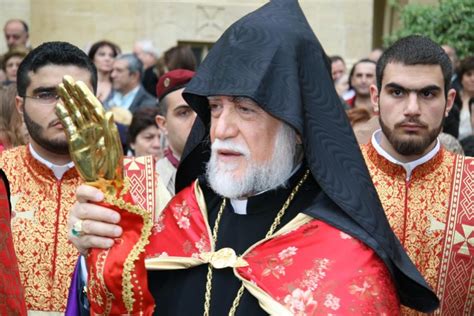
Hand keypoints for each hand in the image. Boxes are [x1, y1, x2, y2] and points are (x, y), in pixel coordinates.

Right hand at [55, 75, 122, 190]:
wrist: (105, 181)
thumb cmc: (113, 165)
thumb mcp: (113, 146)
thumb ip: (109, 129)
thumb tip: (108, 112)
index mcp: (103, 126)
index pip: (93, 105)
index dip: (86, 93)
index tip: (78, 81)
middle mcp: (93, 127)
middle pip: (82, 105)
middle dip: (74, 92)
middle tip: (65, 78)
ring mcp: (84, 134)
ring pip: (75, 113)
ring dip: (68, 100)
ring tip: (61, 87)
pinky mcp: (76, 143)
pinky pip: (69, 127)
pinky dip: (64, 117)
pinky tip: (59, 107)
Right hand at [69, 185, 122, 255]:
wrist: (95, 241)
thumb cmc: (106, 218)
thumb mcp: (111, 208)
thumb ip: (120, 202)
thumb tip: (136, 201)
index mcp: (84, 200)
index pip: (82, 192)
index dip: (90, 192)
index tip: (101, 196)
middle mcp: (76, 212)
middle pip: (85, 210)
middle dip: (103, 214)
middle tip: (117, 218)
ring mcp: (74, 227)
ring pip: (87, 226)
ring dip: (105, 229)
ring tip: (118, 231)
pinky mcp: (77, 242)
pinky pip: (88, 241)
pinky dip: (101, 241)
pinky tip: (110, 242)